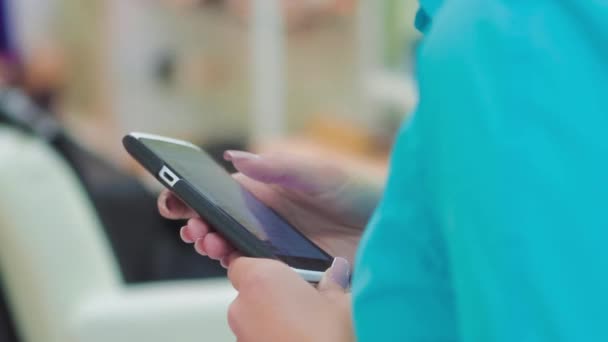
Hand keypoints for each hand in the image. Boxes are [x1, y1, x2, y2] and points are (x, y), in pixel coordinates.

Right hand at [158, 150, 381, 265]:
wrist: (387, 226)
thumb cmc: (356, 190)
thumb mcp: (319, 173)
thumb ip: (279, 167)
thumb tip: (236, 157)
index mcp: (264, 190)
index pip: (218, 194)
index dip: (191, 196)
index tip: (172, 199)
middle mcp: (264, 219)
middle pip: (217, 224)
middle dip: (196, 226)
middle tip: (193, 228)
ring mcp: (274, 246)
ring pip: (230, 249)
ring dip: (212, 246)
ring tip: (209, 241)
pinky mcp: (288, 270)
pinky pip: (256, 272)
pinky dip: (240, 268)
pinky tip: (234, 262)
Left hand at [226, 256, 353, 341]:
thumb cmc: (332, 340)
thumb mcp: (343, 304)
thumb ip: (334, 283)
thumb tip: (336, 272)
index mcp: (261, 280)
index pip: (242, 262)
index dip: (261, 266)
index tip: (282, 274)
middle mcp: (243, 308)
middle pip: (250, 292)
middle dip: (273, 296)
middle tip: (305, 304)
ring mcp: (242, 337)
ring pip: (253, 320)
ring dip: (272, 322)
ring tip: (307, 331)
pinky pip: (258, 340)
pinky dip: (273, 340)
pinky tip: (298, 341)